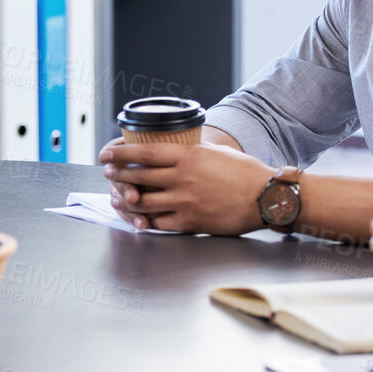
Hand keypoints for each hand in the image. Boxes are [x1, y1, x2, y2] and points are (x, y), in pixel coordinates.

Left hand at [98, 138, 271, 234]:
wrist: (266, 197)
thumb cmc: (244, 172)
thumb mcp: (215, 152)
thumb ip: (191, 151)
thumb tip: (170, 149)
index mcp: (189, 156)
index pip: (144, 153)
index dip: (120, 154)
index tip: (106, 154)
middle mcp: (183, 178)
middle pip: (138, 176)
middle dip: (117, 174)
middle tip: (107, 173)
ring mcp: (185, 202)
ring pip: (143, 202)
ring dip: (125, 199)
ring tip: (117, 195)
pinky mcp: (191, 222)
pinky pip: (159, 223)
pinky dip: (144, 220)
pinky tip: (137, 217)